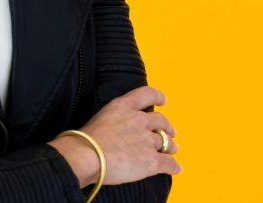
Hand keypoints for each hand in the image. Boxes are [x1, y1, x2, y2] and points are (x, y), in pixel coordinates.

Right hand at [50, 85, 180, 186]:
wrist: (87, 155)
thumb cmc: (86, 139)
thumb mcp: (101, 117)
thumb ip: (116, 120)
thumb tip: (118, 132)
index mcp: (124, 106)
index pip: (147, 94)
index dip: (158, 97)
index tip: (163, 101)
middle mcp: (139, 120)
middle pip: (161, 121)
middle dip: (167, 128)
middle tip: (169, 133)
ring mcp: (147, 140)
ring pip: (168, 143)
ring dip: (171, 147)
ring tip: (171, 151)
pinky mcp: (152, 161)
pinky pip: (169, 163)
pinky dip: (174, 166)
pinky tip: (176, 168)